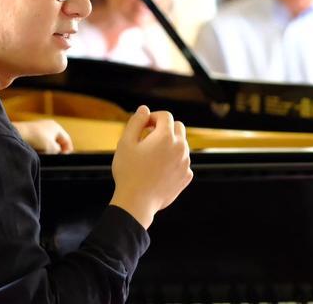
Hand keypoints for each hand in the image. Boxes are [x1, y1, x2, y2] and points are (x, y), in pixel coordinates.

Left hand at [13, 119, 72, 153]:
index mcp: (57, 127)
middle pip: (58, 139)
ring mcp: (40, 128)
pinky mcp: (32, 132)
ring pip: (48, 141)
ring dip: (48, 148)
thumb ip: (58, 150)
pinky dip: (40, 147)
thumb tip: (57, 150)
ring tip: (45, 154)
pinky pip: (40, 141)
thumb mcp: (52, 148)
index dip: (68, 149)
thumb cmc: (36, 139)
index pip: (66, 139)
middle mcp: (49, 125)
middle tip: (55, 156)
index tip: (65, 157)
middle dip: (58, 149)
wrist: (18, 134)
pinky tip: (37, 151)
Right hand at [110, 105, 192, 228]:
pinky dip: (174, 161)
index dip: (153, 117)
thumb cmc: (129, 172)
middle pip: (178, 127)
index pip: (165, 116)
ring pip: (182, 145)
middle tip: (149, 138)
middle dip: (165, 128)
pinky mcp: (186, 176)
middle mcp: (181, 147)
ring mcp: (186, 163)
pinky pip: (183, 161)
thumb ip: (136, 122)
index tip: (143, 126)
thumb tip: (144, 109)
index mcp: (166, 137)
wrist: (137, 202)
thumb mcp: (125, 143)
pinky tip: (159, 169)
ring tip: (152, 156)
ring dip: (170, 144)